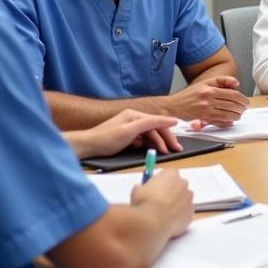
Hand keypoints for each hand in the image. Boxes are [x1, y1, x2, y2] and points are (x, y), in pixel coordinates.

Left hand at [64, 109, 180, 159]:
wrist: (87, 146)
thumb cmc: (106, 139)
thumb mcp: (131, 131)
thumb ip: (151, 123)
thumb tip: (170, 119)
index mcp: (135, 115)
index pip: (157, 121)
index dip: (170, 130)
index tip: (179, 139)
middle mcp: (134, 118)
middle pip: (155, 128)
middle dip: (166, 139)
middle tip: (175, 149)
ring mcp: (130, 127)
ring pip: (149, 135)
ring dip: (157, 143)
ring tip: (164, 152)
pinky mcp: (126, 136)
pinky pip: (142, 139)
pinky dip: (148, 145)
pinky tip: (150, 150)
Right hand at [130, 169, 193, 237]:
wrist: (152, 221)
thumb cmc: (145, 203)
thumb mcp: (137, 190)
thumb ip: (143, 187)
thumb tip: (141, 190)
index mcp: (171, 174)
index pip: (168, 174)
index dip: (161, 183)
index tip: (155, 189)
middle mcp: (183, 183)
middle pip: (178, 186)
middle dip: (171, 193)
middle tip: (159, 202)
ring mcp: (188, 199)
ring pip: (183, 200)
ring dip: (176, 205)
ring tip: (163, 214)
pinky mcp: (191, 213)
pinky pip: (185, 214)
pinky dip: (179, 217)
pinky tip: (168, 222)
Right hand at [169, 76, 248, 125]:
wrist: (172, 106)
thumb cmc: (188, 95)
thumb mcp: (204, 83)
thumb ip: (221, 81)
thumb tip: (236, 83)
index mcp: (210, 89)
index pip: (232, 94)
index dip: (242, 99)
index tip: (246, 101)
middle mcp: (208, 99)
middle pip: (231, 104)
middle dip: (241, 108)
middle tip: (244, 109)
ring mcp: (206, 110)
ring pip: (227, 114)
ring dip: (236, 115)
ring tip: (239, 115)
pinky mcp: (203, 119)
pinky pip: (219, 121)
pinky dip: (227, 122)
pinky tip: (231, 121)